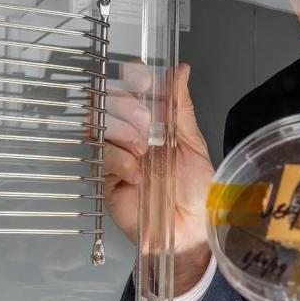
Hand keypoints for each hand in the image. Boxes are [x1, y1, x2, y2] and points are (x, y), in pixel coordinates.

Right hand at [103, 63, 214, 292]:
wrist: (191, 231)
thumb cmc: (197, 190)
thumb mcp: (193, 144)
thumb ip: (181, 107)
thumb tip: (181, 69)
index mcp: (155, 123)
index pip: (134, 90)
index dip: (133, 79)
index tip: (142, 79)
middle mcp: (133, 135)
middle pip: (111, 102)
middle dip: (126, 106)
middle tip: (146, 124)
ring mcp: (118, 156)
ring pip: (102, 126)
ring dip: (123, 132)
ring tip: (144, 151)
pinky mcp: (107, 179)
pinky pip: (103, 157)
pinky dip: (120, 161)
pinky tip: (137, 175)